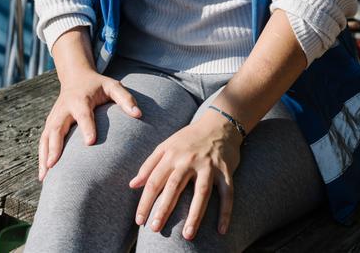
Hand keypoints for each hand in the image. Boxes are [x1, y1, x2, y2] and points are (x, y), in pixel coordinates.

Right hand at [38, 71, 141, 179]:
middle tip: (54, 164)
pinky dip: (42, 157)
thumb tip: (139, 114)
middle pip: (57, 127)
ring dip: (44, 155)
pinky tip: (44, 175)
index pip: (84, 114)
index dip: (86, 127)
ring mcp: (55, 116)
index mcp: (81, 99)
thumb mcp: (113, 86)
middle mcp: (64, 108)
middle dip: (55, 146)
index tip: (90, 142)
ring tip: (45, 177)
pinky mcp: (50, 123)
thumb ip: (125, 99)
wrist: (76, 77)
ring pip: (46, 136)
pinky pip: (44, 141)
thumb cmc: (98, 85)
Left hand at [129, 108, 242, 240]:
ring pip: (201, 191)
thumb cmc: (189, 138)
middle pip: (175, 186)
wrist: (219, 123)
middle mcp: (189, 159)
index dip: (145, 201)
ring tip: (187, 236)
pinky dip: (225, 211)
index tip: (139, 221)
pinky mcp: (226, 170)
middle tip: (155, 229)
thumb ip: (149, 165)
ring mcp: (209, 165)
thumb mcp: (167, 145)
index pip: (155, 180)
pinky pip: (227, 193)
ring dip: (195, 214)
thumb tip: (132, 185)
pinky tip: (221, 230)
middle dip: (164, 208)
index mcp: (172, 154)